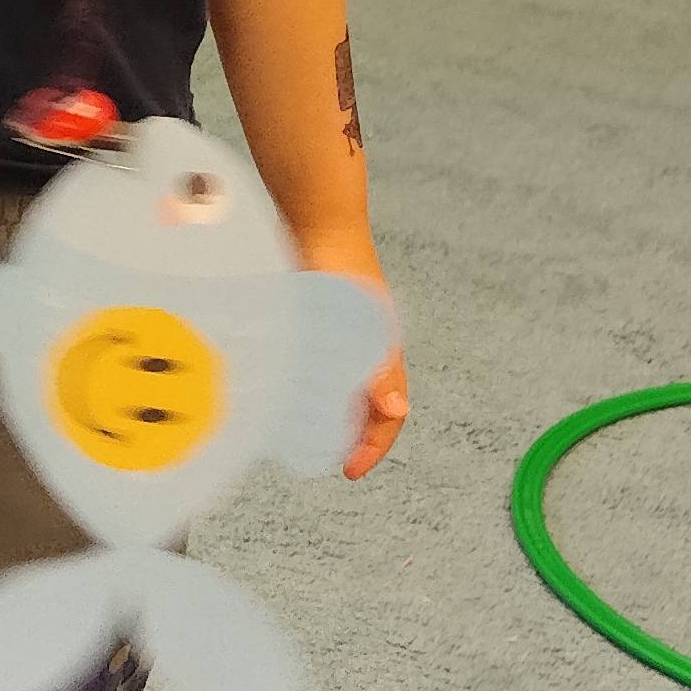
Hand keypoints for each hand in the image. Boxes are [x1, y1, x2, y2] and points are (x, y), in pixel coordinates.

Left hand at [299, 225, 405, 477]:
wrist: (318, 219)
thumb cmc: (339, 265)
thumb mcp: (358, 319)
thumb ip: (376, 368)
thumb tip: (396, 412)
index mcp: (384, 351)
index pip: (390, 415)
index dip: (374, 447)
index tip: (349, 471)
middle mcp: (369, 348)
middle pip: (369, 407)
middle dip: (353, 438)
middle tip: (326, 460)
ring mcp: (348, 337)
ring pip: (346, 389)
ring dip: (333, 417)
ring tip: (307, 437)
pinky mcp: (325, 324)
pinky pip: (328, 368)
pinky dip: (317, 390)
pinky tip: (294, 397)